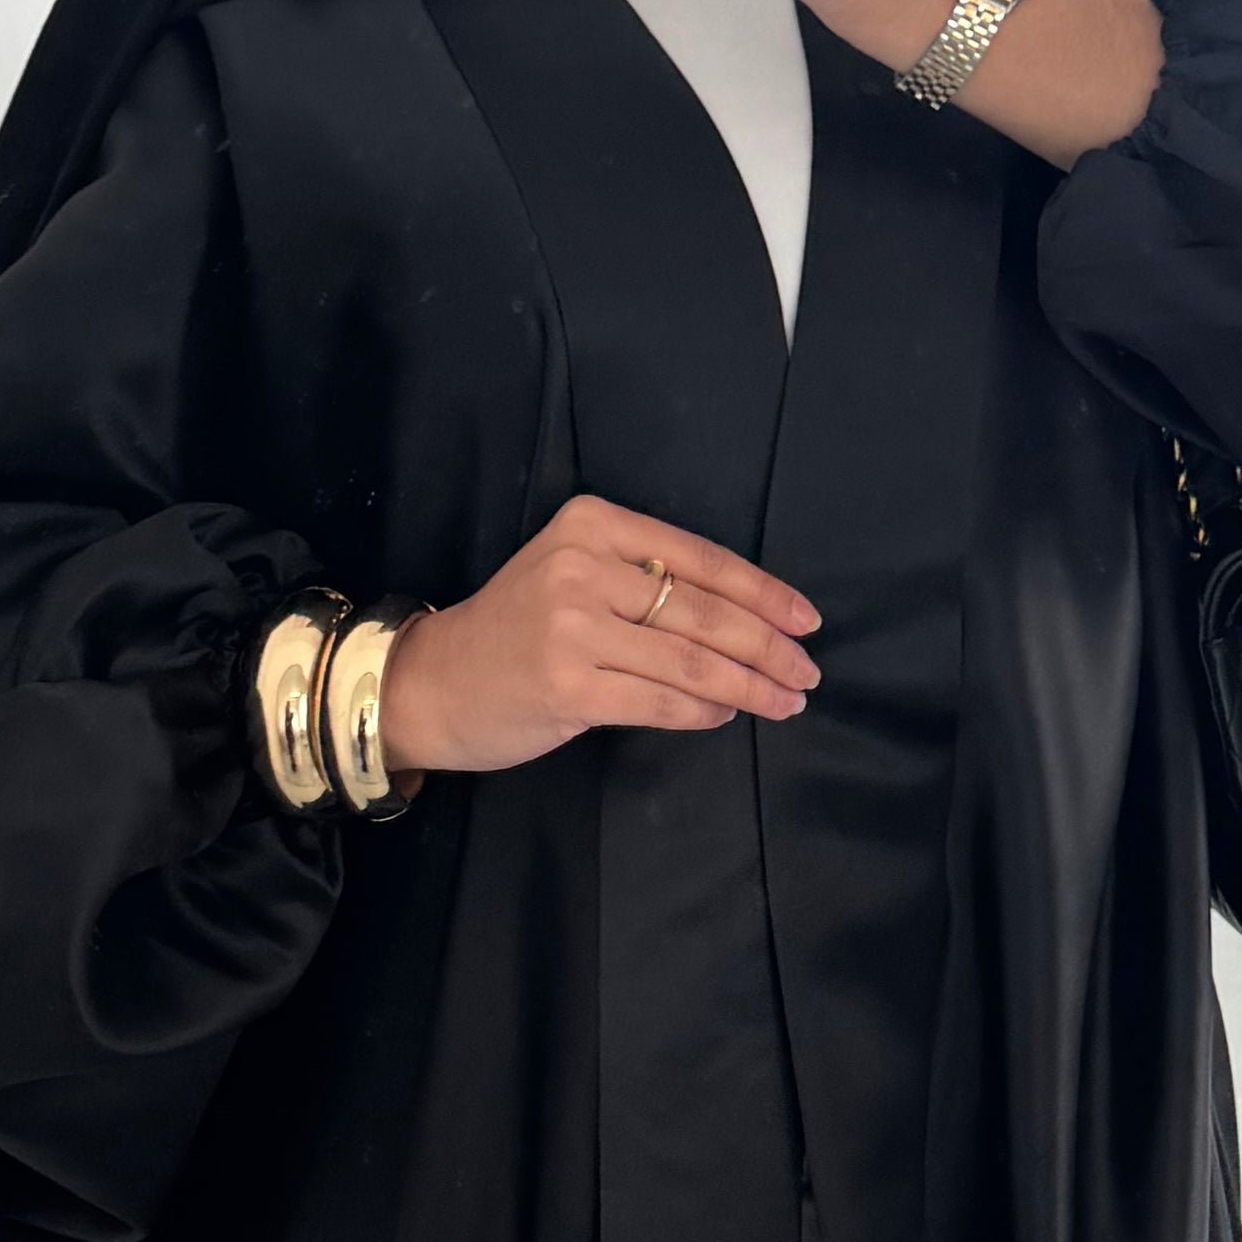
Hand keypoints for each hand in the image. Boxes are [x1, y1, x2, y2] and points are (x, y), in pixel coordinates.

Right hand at [377, 494, 820, 779]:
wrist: (434, 681)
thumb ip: (645, 582)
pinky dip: (702, 713)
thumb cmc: (516, 632)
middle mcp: (584, 567)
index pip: (701, 558)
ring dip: (749, 688)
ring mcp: (573, 628)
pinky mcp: (568, 686)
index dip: (763, 594)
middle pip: (705, 612)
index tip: (806, 622)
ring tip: (785, 702)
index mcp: (594, 524)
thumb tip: (744, 620)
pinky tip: (727, 717)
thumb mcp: (574, 575)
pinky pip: (660, 702)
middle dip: (768, 648)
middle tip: (807, 674)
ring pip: (691, 662)